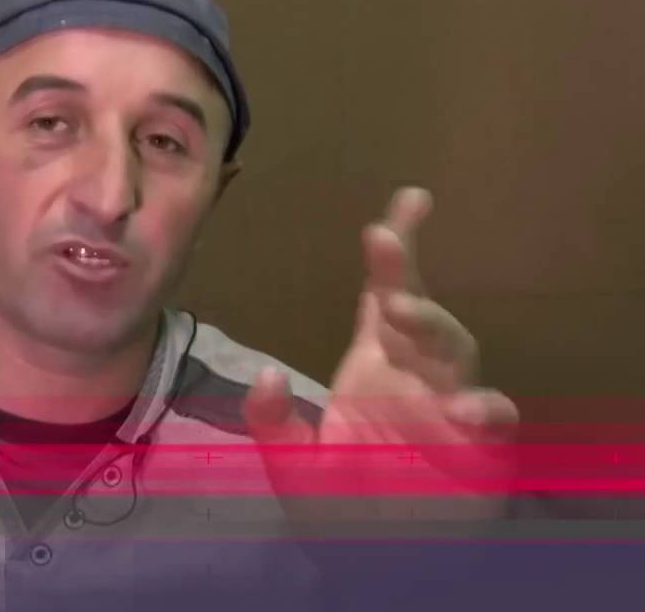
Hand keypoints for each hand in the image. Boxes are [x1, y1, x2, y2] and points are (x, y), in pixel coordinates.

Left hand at [244, 187, 518, 521]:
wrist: (372, 556)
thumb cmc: (338, 502)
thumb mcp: (290, 463)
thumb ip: (271, 424)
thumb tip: (265, 377)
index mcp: (375, 365)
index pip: (386, 295)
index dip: (397, 251)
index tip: (408, 201)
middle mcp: (416, 375)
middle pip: (420, 314)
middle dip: (404, 281)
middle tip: (378, 256)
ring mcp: (450, 407)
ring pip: (456, 352)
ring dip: (432, 327)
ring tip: (400, 312)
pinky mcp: (479, 450)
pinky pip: (493, 421)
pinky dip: (486, 409)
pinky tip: (469, 407)